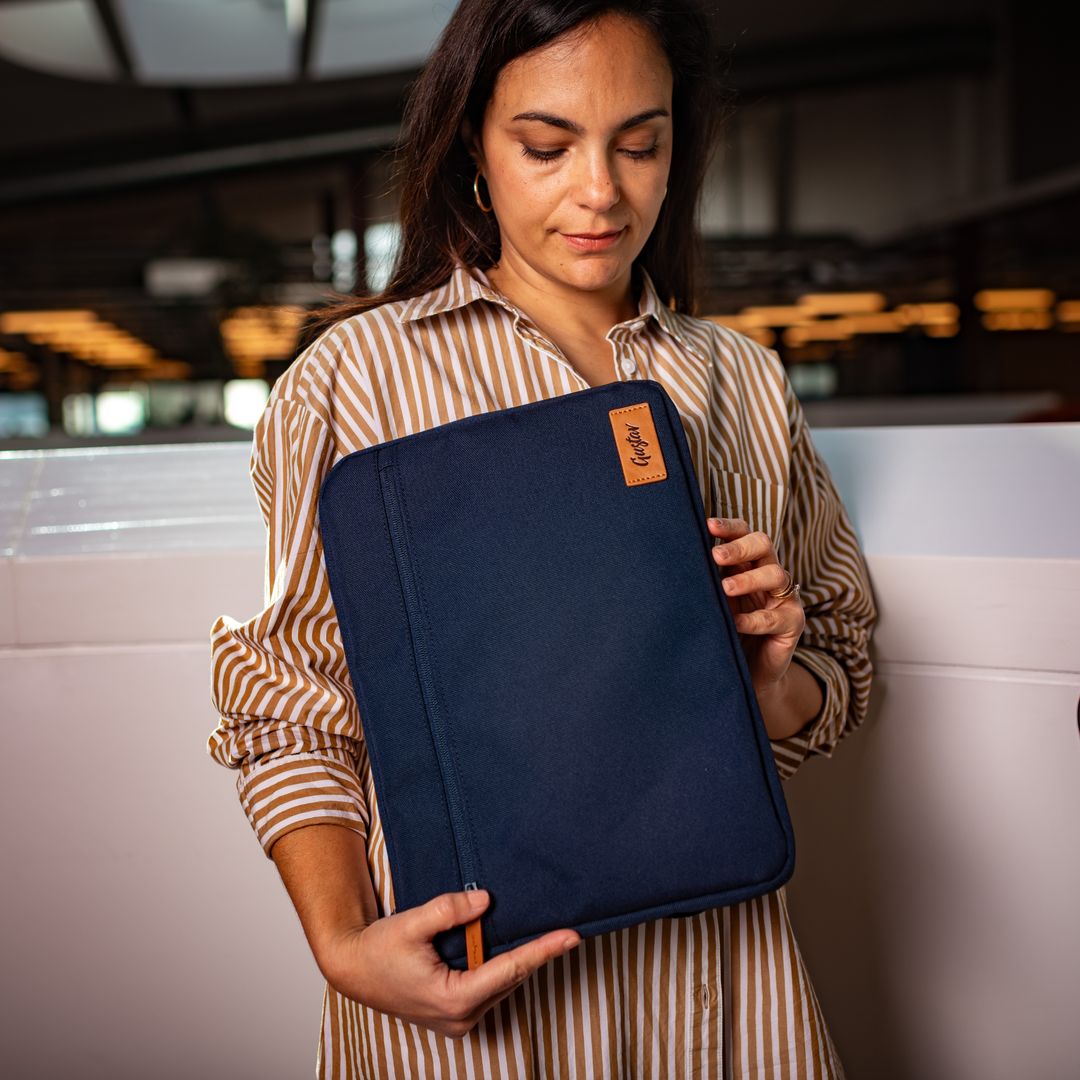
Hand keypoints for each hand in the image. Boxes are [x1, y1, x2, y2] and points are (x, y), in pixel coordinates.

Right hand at [272, 824, 579, 1037]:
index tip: (571, 937)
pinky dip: (500, 967)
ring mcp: (459, 1020)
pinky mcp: (455, 1014)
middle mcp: (462, 1017)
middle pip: (510, 978)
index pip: (510, 970)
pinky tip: (511, 947)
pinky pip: (489, 987)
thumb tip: (485, 901)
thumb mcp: (411, 923)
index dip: (543, 951)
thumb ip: (448, 910)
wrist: (352, 969)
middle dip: (535, 953)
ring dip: (517, 960)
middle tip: (565, 930)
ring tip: (545, 936)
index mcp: (455, 999)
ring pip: (501, 984)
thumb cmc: (378, 949)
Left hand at [708, 517, 821, 738]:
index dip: (729, 526)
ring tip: (725, 589)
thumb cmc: (724, 631)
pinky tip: (736, 622)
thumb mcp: (712, 601)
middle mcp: (768, 574)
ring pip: (775, 575)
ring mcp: (784, 598)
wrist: (746, 674)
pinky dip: (755, 619)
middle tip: (716, 556)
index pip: (744, 533)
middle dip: (739, 547)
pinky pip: (776, 617)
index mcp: (747, 563)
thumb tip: (670, 560)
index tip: (708, 525)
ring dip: (748, 580)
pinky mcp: (793, 624)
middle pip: (763, 544)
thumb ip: (703, 580)